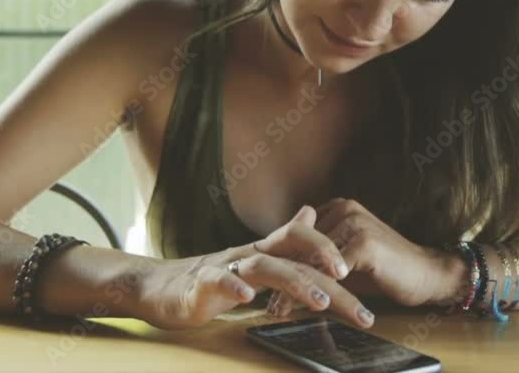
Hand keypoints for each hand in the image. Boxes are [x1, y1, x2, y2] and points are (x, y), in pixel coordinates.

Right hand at [133, 206, 373, 329]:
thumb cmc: (209, 279)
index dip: (328, 249)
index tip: (356, 272)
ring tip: (321, 300)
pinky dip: (233, 288)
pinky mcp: (201, 286)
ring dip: (296, 283)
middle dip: (331, 280)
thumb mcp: (252, 259)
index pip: (302, 239)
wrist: (158, 288)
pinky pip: (218, 282)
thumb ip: (282, 242)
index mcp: (263, 251)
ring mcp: (225, 268)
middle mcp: (249, 254)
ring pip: (265, 267)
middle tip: (360, 307)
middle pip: (296, 258)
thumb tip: (310, 212)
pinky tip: (248, 300)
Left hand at [267, 198, 451, 315]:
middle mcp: (344, 209)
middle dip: (283, 275)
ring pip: (313, 259)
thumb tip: (282, 275)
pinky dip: (316, 289)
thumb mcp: (344, 263)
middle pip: (302, 246)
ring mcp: (355, 223)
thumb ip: (317, 259)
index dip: (279, 261)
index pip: (298, 234)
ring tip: (278, 309)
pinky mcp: (364, 243)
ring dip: (294, 287)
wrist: (426, 275)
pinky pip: (331, 270)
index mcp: (338, 208)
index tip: (261, 284)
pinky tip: (306, 307)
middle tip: (267, 302)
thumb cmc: (383, 271)